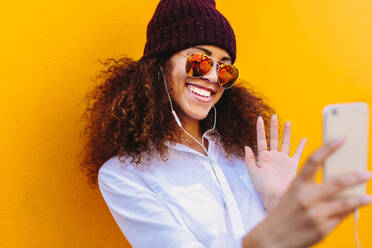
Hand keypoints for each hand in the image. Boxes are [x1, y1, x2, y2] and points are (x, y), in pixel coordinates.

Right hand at [243, 137, 371, 247]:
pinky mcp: (323, 228)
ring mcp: (315, 213)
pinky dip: (350, 211)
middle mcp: (306, 197)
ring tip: (368, 196)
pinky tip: (355, 208)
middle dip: (354, 177)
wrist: (272, 239)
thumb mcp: (293, 195)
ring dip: (360, 198)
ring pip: (345, 202)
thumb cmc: (284, 213)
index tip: (342, 137)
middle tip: (367, 173)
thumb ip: (311, 188)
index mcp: (297, 185)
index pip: (313, 160)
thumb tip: (338, 181)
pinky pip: (342, 217)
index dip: (328, 147)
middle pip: (336, 182)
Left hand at [245, 114, 306, 211]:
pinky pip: (298, 153)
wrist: (275, 196)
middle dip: (274, 127)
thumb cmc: (262, 187)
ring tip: (288, 122)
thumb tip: (246, 146)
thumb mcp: (252, 172)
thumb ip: (249, 159)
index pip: (262, 140)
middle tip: (274, 116)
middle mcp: (274, 156)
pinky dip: (301, 146)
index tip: (259, 119)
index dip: (261, 130)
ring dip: (287, 133)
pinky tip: (303, 139)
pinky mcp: (293, 165)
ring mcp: (284, 160)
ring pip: (286, 142)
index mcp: (263, 157)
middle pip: (274, 138)